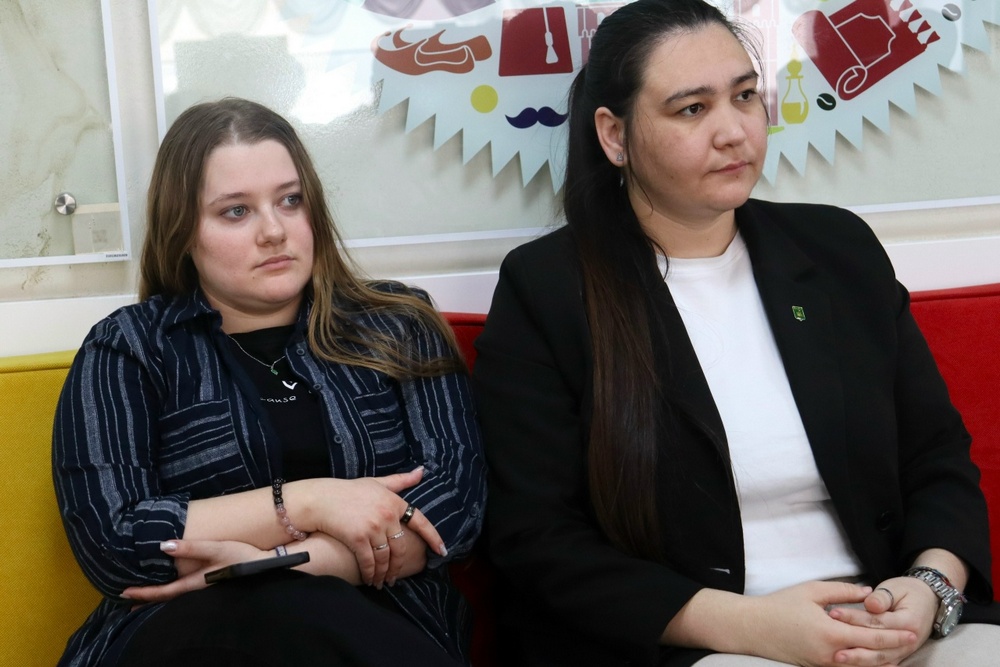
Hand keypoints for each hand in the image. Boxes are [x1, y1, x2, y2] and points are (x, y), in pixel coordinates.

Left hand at [121, 539, 265, 603]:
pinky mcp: (215, 587)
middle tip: (129, 602)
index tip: (123, 593)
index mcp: (195, 583)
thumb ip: (191, 548)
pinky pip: (187, 594)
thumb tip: (163, 546)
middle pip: (168, 599)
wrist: (267, 567)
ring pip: (177, 598)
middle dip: (148, 600)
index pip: (163, 592)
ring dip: (160, 598)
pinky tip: (176, 590)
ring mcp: (207, 590)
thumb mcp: (216, 548)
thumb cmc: (242, 557)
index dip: (143, 593)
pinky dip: (174, 594)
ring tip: (147, 599)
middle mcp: (198, 591)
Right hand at [293, 467, 445, 587]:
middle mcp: (387, 515)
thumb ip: (400, 480)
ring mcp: (373, 527)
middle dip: (399, 566)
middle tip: (395, 578)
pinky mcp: (358, 538)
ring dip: (385, 573)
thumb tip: (422, 471)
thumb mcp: (376, 482)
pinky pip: (370, 561)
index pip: (421, 522)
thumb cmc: (348, 490)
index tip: (442, 551)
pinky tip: (370, 579)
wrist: (320, 499)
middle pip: (401, 547)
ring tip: (382, 582)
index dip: (433, 538)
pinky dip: (371, 573)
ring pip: (386, 558)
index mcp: (394, 502)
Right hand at [745, 581, 917, 666]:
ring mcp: (823, 664)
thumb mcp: (811, 591)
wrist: (752, 628)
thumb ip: (843, 591)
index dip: (894, 636)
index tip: (912, 632)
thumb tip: (869, 593)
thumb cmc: (780, 606)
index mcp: (831, 633)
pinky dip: (863, 664)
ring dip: (881, 661)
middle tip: (911, 644)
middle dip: (894, 652)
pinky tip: (872, 660)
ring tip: (899, 655)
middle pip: (872, 659)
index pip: (872, 638)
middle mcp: (831, 655)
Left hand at [826, 576, 938, 664]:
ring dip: (858, 658)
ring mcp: (904, 651)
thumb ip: (883, 597)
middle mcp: (908, 641)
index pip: (877, 621)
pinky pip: (881, 664)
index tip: (834, 613)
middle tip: (830, 638)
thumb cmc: (908, 592)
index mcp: (908, 621)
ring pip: (879, 659)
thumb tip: (869, 603)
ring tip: (837, 656)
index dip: (855, 617)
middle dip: (853, 642)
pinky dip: (867, 665)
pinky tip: (851, 664)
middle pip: (877, 645)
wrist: (928, 602)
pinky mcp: (898, 655)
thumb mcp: (896, 589)